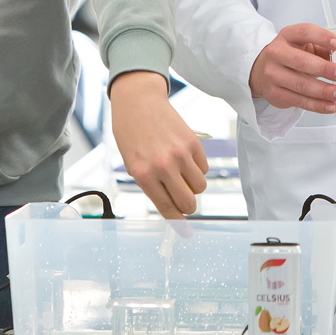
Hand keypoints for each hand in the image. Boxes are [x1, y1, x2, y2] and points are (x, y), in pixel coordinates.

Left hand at [110, 71, 208, 218]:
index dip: (178, 223)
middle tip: (182, 199)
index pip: (166, 207)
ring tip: (180, 173)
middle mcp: (163, 166)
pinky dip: (197, 168)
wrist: (139, 102)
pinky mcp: (193, 142)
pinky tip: (184, 158)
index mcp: (143, 174)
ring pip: (200, 186)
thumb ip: (150, 184)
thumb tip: (171, 204)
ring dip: (193, 185)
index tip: (185, 232)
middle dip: (187, 205)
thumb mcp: (132, 164)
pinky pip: (204, 168)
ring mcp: (180, 154)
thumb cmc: (131, 133)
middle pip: (188, 202)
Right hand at [248, 24, 335, 113]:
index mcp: (287, 36)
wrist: (263, 71)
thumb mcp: (306, 45)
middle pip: (301, 61)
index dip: (322, 37)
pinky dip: (317, 105)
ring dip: (324, 91)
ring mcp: (272, 74)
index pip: (305, 32)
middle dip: (324, 68)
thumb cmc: (292, 56)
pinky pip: (298, 100)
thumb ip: (323, 49)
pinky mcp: (274, 93)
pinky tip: (330, 106)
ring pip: (301, 85)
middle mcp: (276, 53)